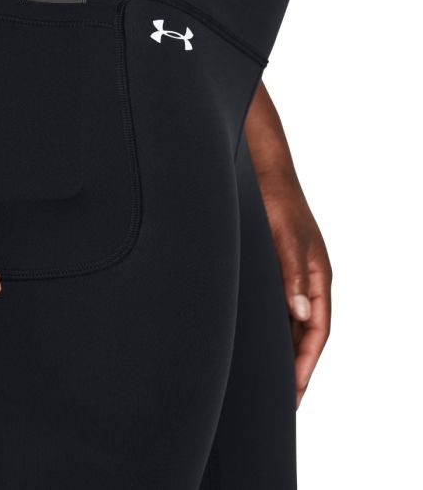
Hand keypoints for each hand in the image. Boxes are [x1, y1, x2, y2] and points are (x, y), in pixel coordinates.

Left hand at [258, 171, 331, 408]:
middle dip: (294, 366)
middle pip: (305, 333)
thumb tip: (300, 315)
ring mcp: (290, 275)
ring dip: (281, 349)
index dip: (305, 364)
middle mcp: (306, 280)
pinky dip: (269, 327)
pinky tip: (253, 340)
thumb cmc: (277, 201)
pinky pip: (275, 307)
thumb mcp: (286, 239)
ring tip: (267, 378)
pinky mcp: (273, 268)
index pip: (317, 332)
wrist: (263, 172)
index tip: (294, 394)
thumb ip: (293, 276)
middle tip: (281, 398)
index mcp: (318, 277)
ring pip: (289, 322)